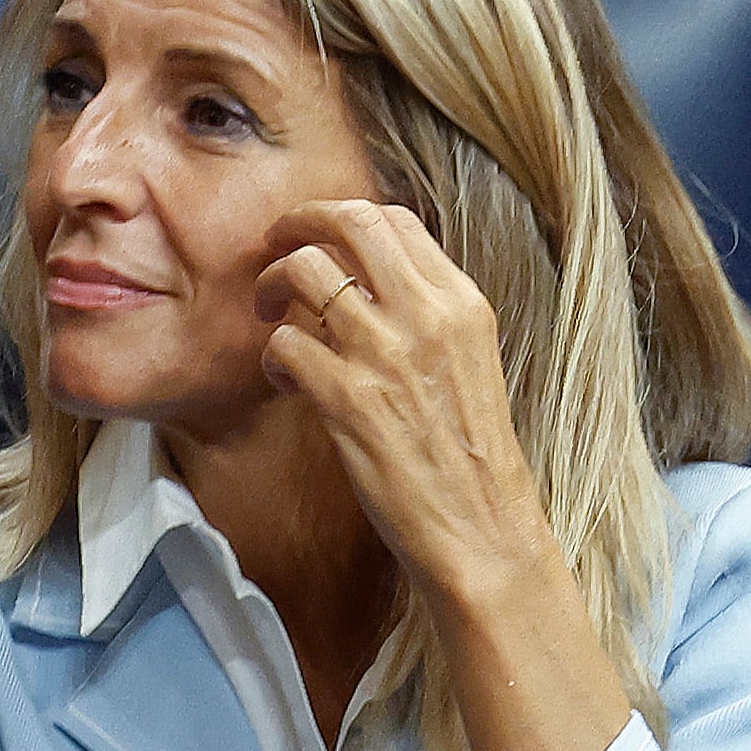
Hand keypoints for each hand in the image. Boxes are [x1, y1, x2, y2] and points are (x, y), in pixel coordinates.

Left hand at [254, 199, 633, 750]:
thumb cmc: (468, 458)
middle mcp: (427, 315)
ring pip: (305, 272)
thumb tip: (370, 283)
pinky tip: (282, 380)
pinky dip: (272, 355)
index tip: (314, 238)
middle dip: (297, 225)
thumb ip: (425, 318)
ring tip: (268, 317)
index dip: (340, 218)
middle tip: (272, 250)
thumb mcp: (465, 364)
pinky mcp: (349, 399)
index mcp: (462, 303)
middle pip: (348, 221)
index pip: (393, 219)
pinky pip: (285, 342)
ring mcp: (387, 354)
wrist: (482, 532)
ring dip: (271, 288)